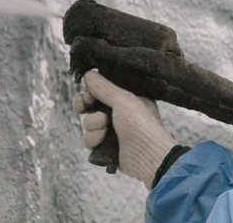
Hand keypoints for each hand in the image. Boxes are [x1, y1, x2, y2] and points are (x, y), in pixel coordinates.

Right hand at [73, 71, 176, 188]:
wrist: (149, 159)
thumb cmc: (142, 126)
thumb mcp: (124, 100)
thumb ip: (103, 87)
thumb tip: (88, 74)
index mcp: (127, 101)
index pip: (101, 91)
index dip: (90, 92)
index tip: (88, 94)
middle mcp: (119, 115)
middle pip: (90, 105)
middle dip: (84, 105)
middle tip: (83, 106)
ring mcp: (111, 131)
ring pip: (87, 122)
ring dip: (92, 123)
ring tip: (104, 127)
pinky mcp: (105, 147)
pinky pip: (88, 139)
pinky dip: (93, 138)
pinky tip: (102, 139)